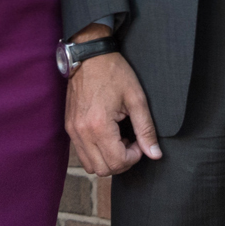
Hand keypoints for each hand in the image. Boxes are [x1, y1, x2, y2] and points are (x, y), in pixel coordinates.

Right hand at [64, 48, 161, 175]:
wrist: (88, 55)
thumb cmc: (113, 72)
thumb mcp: (136, 98)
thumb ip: (146, 129)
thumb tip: (155, 154)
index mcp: (99, 126)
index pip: (117, 162)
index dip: (134, 157)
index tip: (139, 142)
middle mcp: (82, 132)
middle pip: (103, 169)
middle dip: (121, 161)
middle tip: (131, 142)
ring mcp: (73, 131)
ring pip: (90, 166)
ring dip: (108, 159)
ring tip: (118, 139)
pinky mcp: (69, 127)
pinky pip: (82, 154)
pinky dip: (97, 153)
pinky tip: (107, 135)